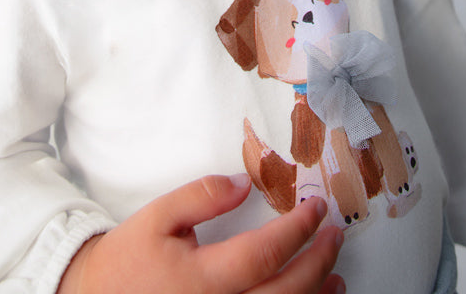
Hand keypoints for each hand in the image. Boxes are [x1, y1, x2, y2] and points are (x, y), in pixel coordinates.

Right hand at [57, 173, 344, 293]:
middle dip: (318, 262)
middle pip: (285, 293)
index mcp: (201, 279)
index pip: (264, 254)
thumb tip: (244, 183)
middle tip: (335, 234)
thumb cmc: (127, 259)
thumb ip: (201, 197)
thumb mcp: (158, 217)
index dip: (298, 230)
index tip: (316, 209)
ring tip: (337, 276)